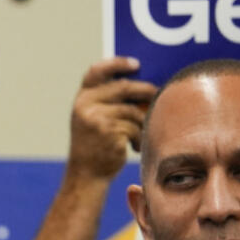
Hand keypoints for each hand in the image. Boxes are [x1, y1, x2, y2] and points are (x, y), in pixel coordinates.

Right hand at [67, 57, 157, 180]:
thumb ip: (110, 102)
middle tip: (156, 95)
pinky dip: (138, 137)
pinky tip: (134, 147)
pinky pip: (134, 127)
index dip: (117, 64)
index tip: (136, 65)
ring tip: (139, 135)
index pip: (97, 72)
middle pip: (124, 87)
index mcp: (82, 99)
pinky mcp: (109, 132)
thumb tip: (145, 88)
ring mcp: (97, 118)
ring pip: (132, 110)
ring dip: (141, 122)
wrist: (86, 175)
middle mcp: (86, 106)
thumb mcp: (95, 119)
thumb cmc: (96, 146)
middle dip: (145, 91)